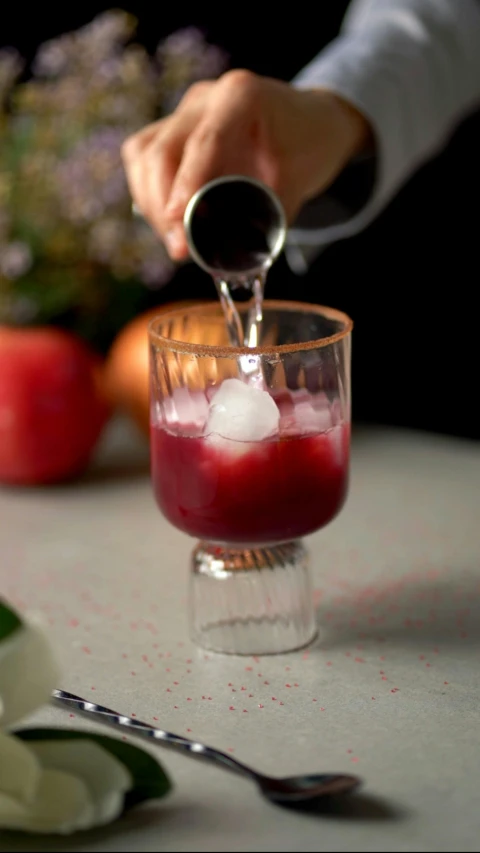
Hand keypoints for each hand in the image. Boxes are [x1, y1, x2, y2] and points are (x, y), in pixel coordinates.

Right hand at [122, 69, 370, 259]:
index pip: (203, 143)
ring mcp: (185, 112)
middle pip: (161, 149)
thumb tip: (234, 266)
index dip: (185, 185)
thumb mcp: (297, 184)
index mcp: (241, 98)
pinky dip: (148, 193)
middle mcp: (206, 99)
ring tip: (174, 240)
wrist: (309, 123)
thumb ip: (267, 220)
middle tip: (179, 249)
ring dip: (150, 202)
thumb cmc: (306, 148)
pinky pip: (142, 158)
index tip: (177, 222)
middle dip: (162, 206)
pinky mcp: (172, 128)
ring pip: (143, 154)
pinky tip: (167, 221)